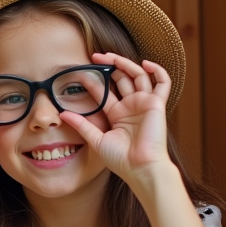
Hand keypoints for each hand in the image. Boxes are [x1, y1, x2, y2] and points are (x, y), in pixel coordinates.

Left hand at [60, 54, 170, 181]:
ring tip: (110, 57)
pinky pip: (163, 83)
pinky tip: (145, 63)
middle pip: (122, 78)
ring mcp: (144, 103)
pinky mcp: (157, 104)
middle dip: (109, 66)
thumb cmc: (121, 160)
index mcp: (117, 113)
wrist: (140, 169)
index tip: (80, 72)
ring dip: (126, 63)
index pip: (104, 91)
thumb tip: (62, 114)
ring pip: (138, 75)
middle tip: (95, 57)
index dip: (94, 80)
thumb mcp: (97, 140)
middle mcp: (131, 106)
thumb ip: (82, 125)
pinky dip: (158, 71)